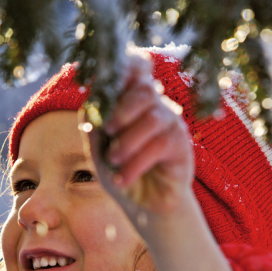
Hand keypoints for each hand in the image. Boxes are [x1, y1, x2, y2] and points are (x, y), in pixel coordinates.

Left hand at [89, 55, 193, 224]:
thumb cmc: (118, 170)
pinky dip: (136, 163)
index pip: (136, 69)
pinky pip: (160, 145)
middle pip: (145, 89)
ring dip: (127, 141)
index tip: (106, 76)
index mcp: (132, 101)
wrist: (141, 205)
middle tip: (107, 131)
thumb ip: (93, 126)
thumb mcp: (97, 149)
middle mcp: (155, 107)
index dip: (126, 65)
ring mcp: (171, 124)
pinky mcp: (182, 146)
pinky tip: (122, 179)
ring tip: (113, 160)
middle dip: (121, 109)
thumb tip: (89, 109)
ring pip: (153, 117)